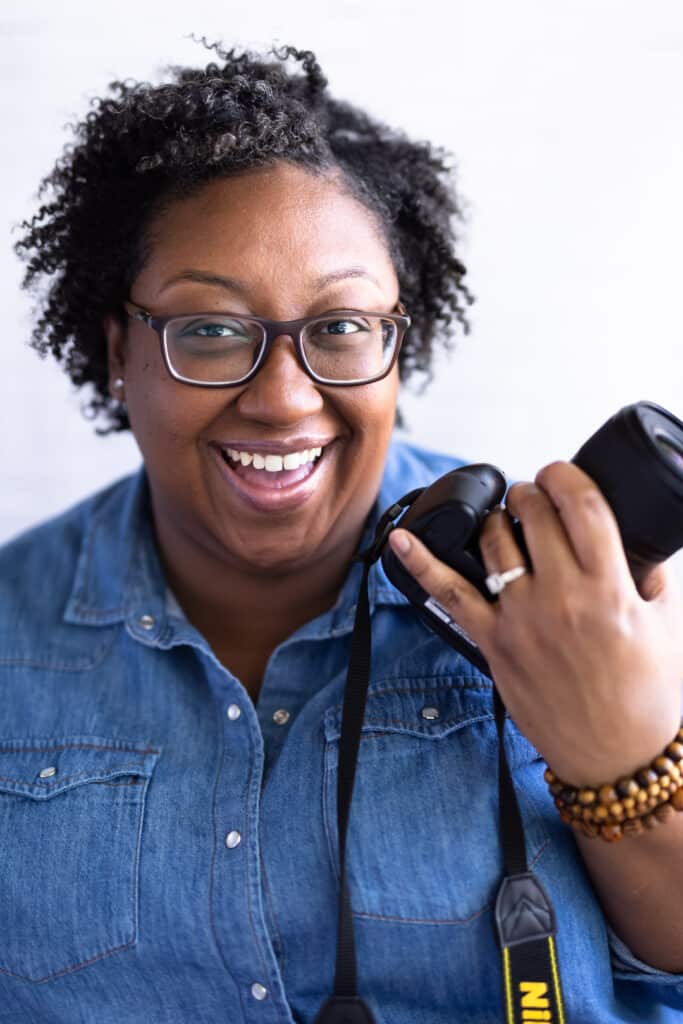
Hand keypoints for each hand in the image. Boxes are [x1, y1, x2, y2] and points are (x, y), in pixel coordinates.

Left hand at [388, 461, 682, 785]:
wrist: (616, 757)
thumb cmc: (645, 694)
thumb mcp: (667, 625)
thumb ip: (652, 576)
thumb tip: (639, 544)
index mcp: (612, 587)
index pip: (581, 504)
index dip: (564, 475)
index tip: (559, 474)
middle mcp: (564, 597)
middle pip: (533, 513)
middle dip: (531, 492)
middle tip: (534, 496)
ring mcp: (523, 619)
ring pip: (494, 540)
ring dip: (497, 519)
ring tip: (506, 520)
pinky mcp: (494, 643)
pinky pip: (450, 594)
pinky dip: (421, 563)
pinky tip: (400, 539)